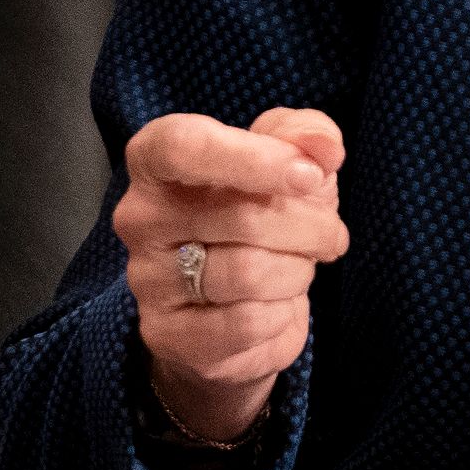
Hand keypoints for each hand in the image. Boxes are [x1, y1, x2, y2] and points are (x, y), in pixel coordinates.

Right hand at [112, 107, 348, 444]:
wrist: (232, 308)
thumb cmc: (256, 214)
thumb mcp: (285, 159)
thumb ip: (305, 135)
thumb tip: (325, 148)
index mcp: (156, 161)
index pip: (183, 147)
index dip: (254, 158)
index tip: (310, 175)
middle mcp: (140, 218)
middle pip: (241, 215)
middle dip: (309, 226)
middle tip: (330, 234)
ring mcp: (148, 280)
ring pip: (250, 272)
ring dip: (299, 270)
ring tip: (300, 267)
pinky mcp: (168, 334)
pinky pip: (246, 323)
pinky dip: (282, 313)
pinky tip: (277, 304)